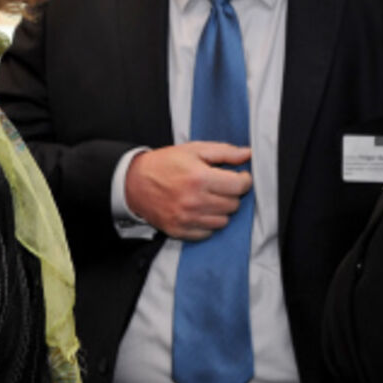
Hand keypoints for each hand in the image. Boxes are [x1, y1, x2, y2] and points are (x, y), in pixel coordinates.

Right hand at [125, 142, 252, 240]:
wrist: (134, 182)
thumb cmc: (166, 163)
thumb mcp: (194, 150)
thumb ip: (224, 152)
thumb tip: (248, 154)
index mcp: (199, 177)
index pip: (239, 186)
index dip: (245, 180)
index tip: (240, 176)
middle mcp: (194, 201)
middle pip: (233, 205)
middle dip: (232, 194)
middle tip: (221, 186)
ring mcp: (186, 219)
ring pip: (223, 221)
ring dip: (221, 210)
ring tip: (211, 198)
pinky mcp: (179, 231)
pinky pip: (207, 233)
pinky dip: (208, 223)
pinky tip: (200, 210)